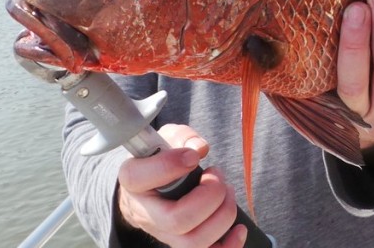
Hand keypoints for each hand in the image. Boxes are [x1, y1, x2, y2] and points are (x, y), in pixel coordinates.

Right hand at [117, 124, 246, 247]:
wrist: (149, 192)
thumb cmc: (160, 162)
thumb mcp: (166, 139)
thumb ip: (181, 137)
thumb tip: (199, 149)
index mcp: (134, 181)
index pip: (139, 178)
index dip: (169, 166)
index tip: (192, 157)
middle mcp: (146, 213)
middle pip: (177, 220)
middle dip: (210, 196)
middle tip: (217, 176)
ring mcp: (164, 234)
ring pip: (194, 242)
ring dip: (223, 215)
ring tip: (227, 192)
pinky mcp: (183, 245)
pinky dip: (229, 245)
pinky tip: (239, 229)